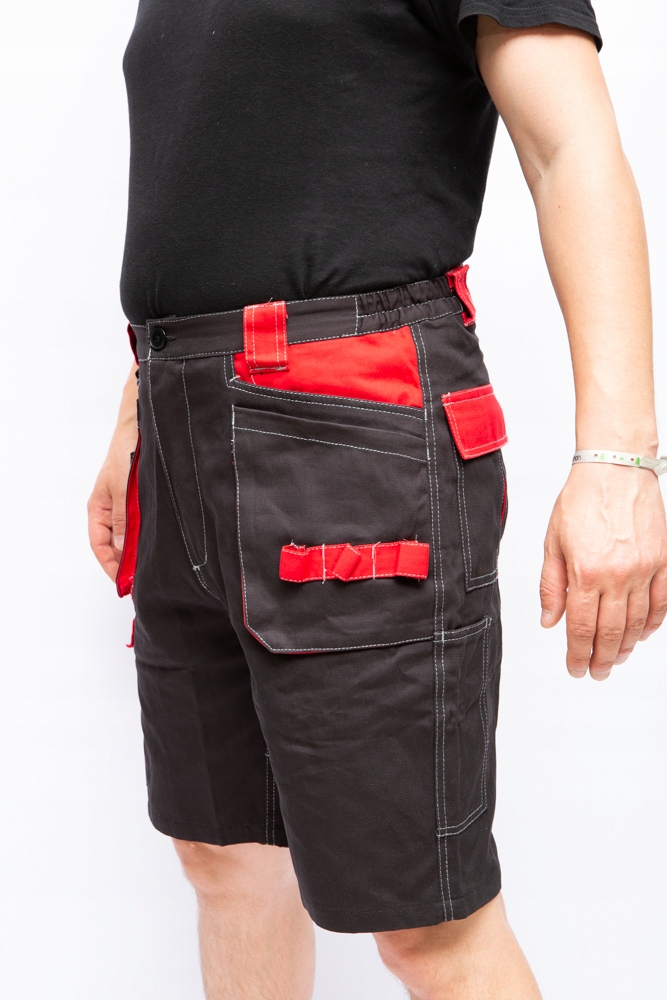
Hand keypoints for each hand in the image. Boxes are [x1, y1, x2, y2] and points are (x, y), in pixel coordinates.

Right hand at [88, 425, 138, 581]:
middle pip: (114, 544)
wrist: (141, 430)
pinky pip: (140, 524)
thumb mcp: (122, 491)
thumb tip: (122, 549)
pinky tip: (157, 543)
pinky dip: (146, 535)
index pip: (99, 545)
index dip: (110, 565)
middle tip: (141, 579)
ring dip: (137, 549)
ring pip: (129, 535)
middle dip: (125, 562)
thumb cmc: (125, 453)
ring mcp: (125, 506)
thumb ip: (122, 520)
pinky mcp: (140, 500)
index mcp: (99, 509)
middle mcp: (111, 510)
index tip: (122, 581)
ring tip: (151, 565)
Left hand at [540, 464, 666, 679]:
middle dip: (602, 659)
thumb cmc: (582, 498)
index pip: (580, 628)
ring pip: (638, 622)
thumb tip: (550, 621)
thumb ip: (551, 586)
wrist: (615, 468)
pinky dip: (654, 623)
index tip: (575, 668)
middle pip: (611, 632)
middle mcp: (617, 575)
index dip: (577, 654)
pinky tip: (644, 633)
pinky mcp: (664, 561)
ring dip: (628, 646)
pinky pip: (662, 602)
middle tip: (597, 672)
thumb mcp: (553, 542)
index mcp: (585, 572)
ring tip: (618, 658)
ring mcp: (644, 569)